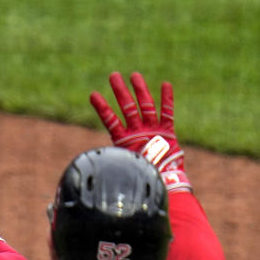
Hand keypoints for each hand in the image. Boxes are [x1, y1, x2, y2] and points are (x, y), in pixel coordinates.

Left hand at [89, 71, 190, 191]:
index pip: (110, 120)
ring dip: (140, 90)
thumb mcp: (122, 168)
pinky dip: (167, 100)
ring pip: (145, 105)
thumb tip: (94, 174)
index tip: (92, 94)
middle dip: (120, 91)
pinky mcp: (167, 131)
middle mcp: (137, 131)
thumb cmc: (141, 179)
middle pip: (127, 106)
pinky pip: (167, 113)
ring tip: (134, 76)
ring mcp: (152, 129)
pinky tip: (165, 85)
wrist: (162, 184)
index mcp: (124, 140)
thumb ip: (112, 164)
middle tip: (113, 75)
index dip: (102, 108)